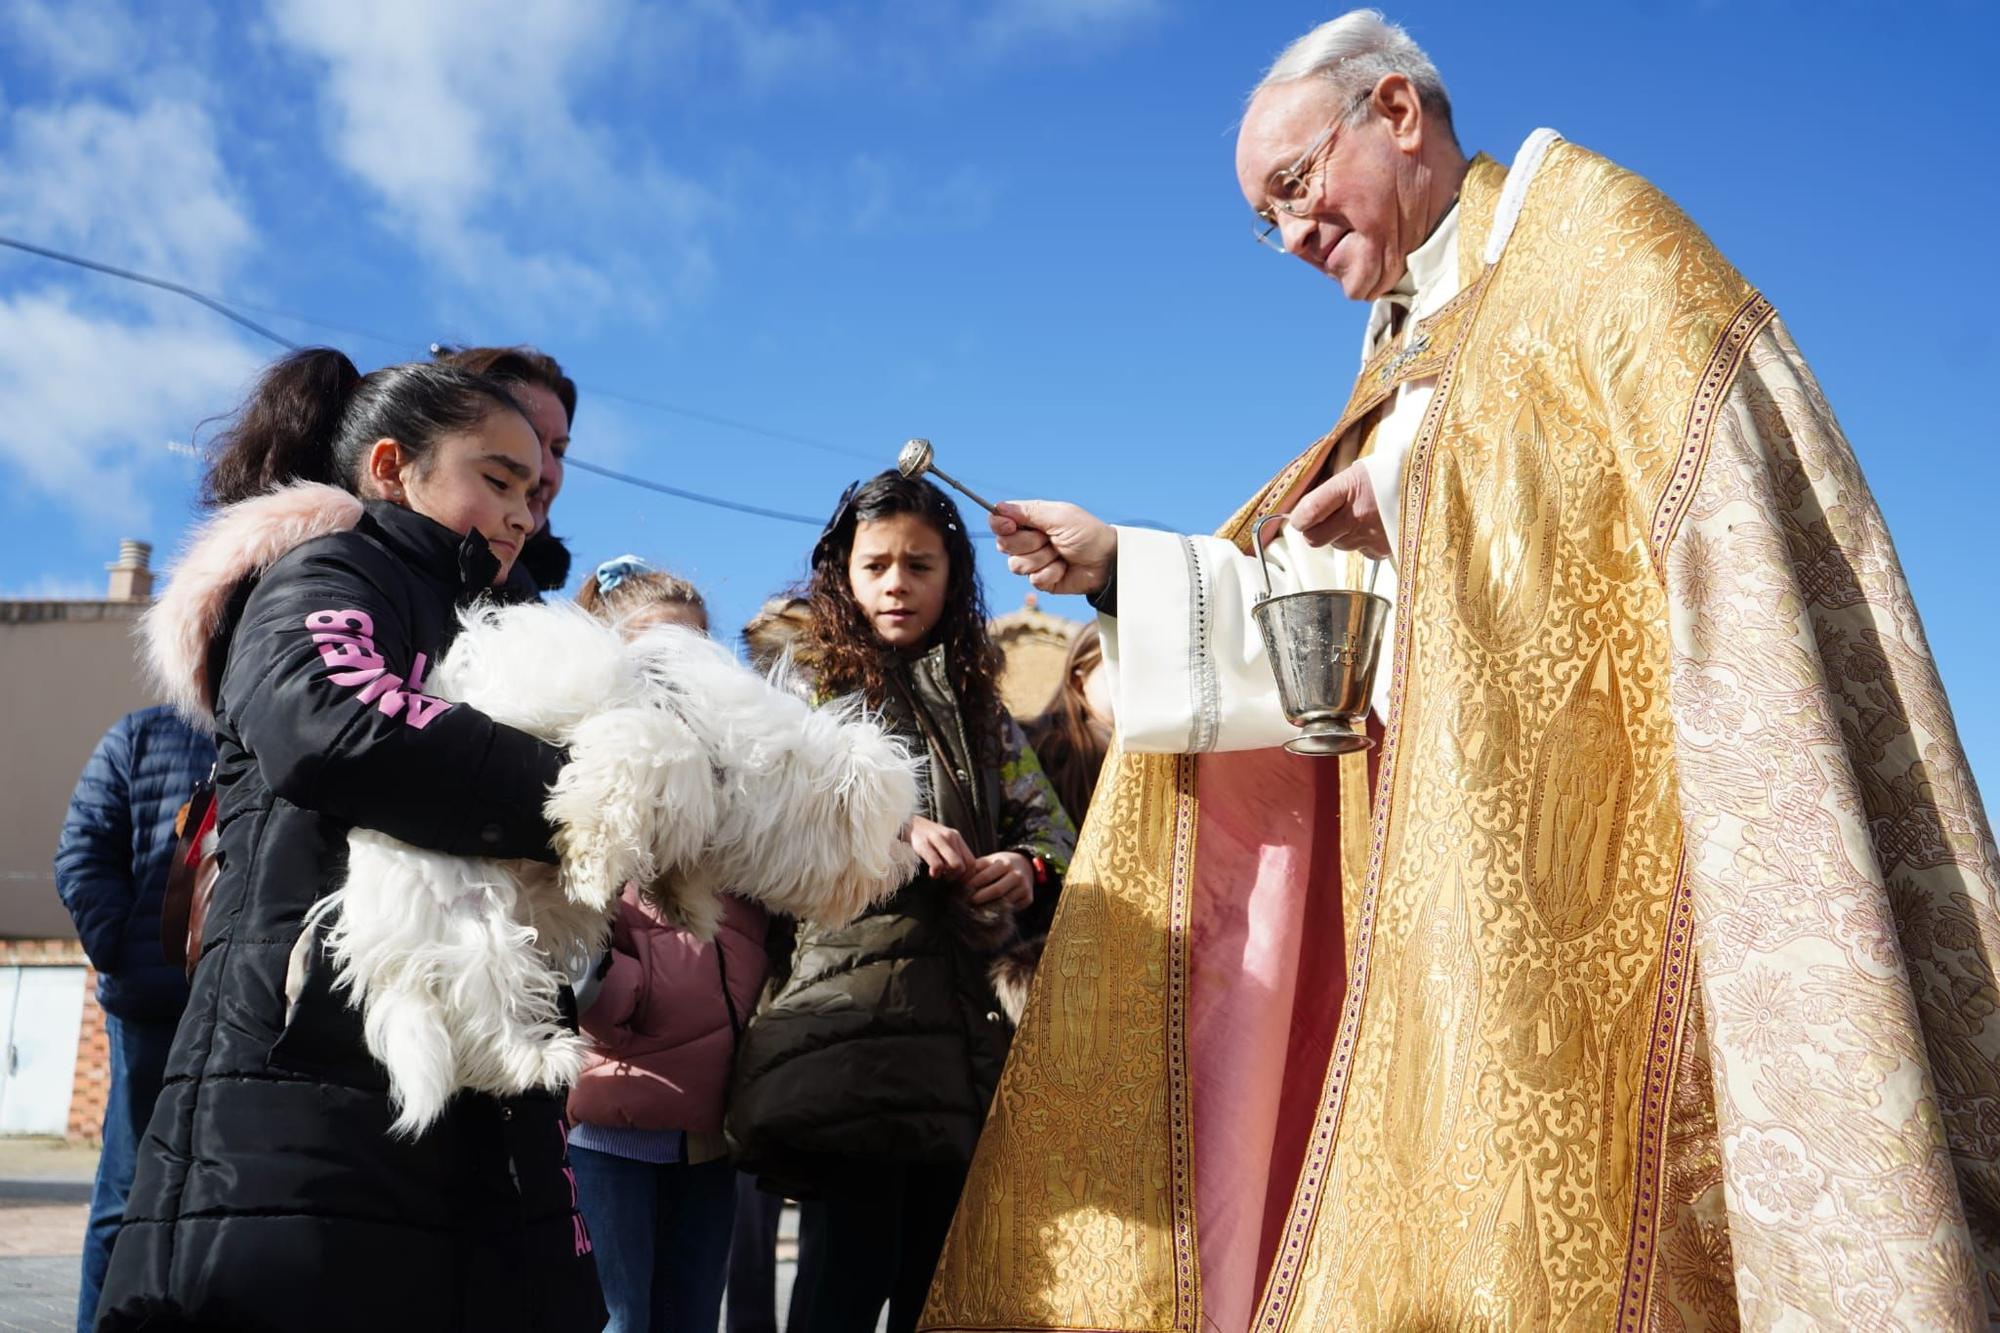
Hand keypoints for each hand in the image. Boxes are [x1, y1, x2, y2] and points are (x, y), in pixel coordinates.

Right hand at [908, 816, 974, 880]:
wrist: (901, 822)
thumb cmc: (921, 836)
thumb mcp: (940, 840)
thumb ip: (952, 852)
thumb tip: (961, 874)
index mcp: (956, 836)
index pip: (972, 862)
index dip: (967, 876)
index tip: (956, 881)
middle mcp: (950, 836)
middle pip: (967, 865)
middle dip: (958, 878)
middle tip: (947, 879)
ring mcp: (937, 838)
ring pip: (956, 865)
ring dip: (949, 876)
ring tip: (939, 876)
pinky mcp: (923, 843)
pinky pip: (938, 864)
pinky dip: (936, 873)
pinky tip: (931, 873)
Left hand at [964, 851, 1034, 910]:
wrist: (1026, 866)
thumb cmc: (1001, 864)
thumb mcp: (990, 860)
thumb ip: (977, 868)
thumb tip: (960, 879)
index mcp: (1005, 863)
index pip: (986, 876)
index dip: (972, 885)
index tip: (962, 891)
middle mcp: (1017, 875)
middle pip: (997, 890)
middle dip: (981, 898)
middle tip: (969, 902)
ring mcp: (1024, 887)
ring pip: (1004, 902)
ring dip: (989, 906)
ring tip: (977, 908)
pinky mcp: (1028, 899)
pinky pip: (1011, 908)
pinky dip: (1000, 911)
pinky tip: (990, 911)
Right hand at [990, 501, 1116, 595]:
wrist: (1107, 561)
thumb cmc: (1087, 533)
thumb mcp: (1060, 516)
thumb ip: (1029, 512)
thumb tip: (998, 507)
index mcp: (1029, 520)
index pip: (998, 521)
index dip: (1000, 524)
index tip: (1011, 525)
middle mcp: (1027, 540)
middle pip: (1003, 544)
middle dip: (1028, 542)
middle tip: (1049, 538)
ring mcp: (1033, 561)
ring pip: (1016, 565)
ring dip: (1042, 558)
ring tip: (1060, 554)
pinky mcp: (1041, 580)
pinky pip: (1033, 579)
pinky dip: (1052, 572)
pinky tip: (1064, 568)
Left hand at [1289, 463, 1389, 558]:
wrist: (1433, 480)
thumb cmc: (1391, 472)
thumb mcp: (1357, 472)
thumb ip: (1329, 493)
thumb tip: (1302, 515)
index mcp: (1349, 487)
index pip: (1308, 512)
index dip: (1298, 519)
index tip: (1300, 518)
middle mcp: (1359, 515)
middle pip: (1314, 539)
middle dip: (1315, 531)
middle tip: (1326, 519)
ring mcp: (1372, 535)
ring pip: (1338, 546)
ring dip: (1342, 535)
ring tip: (1361, 515)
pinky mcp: (1385, 549)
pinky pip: (1361, 552)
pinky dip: (1363, 542)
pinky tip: (1375, 526)